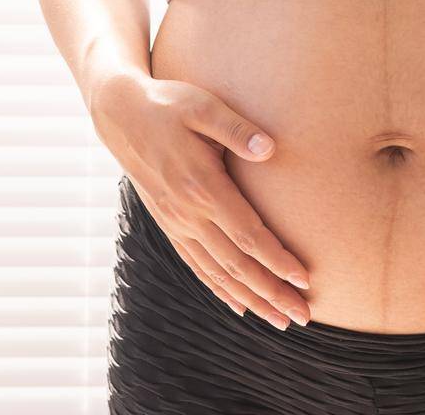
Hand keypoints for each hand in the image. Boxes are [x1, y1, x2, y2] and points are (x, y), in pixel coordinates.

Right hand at [91, 71, 311, 330]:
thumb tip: (270, 148)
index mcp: (202, 187)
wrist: (120, 114)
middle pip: (236, 264)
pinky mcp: (169, 223)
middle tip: (303, 315)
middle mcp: (188, 214)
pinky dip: (219, 289)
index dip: (277, 260)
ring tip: (279, 320)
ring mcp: (176, 223)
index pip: (247, 235)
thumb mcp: (203, 106)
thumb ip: (237, 129)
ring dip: (251, 298)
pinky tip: (239, 305)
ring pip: (217, 273)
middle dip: (271, 292)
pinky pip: (197, 266)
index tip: (304, 278)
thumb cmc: (168, 104)